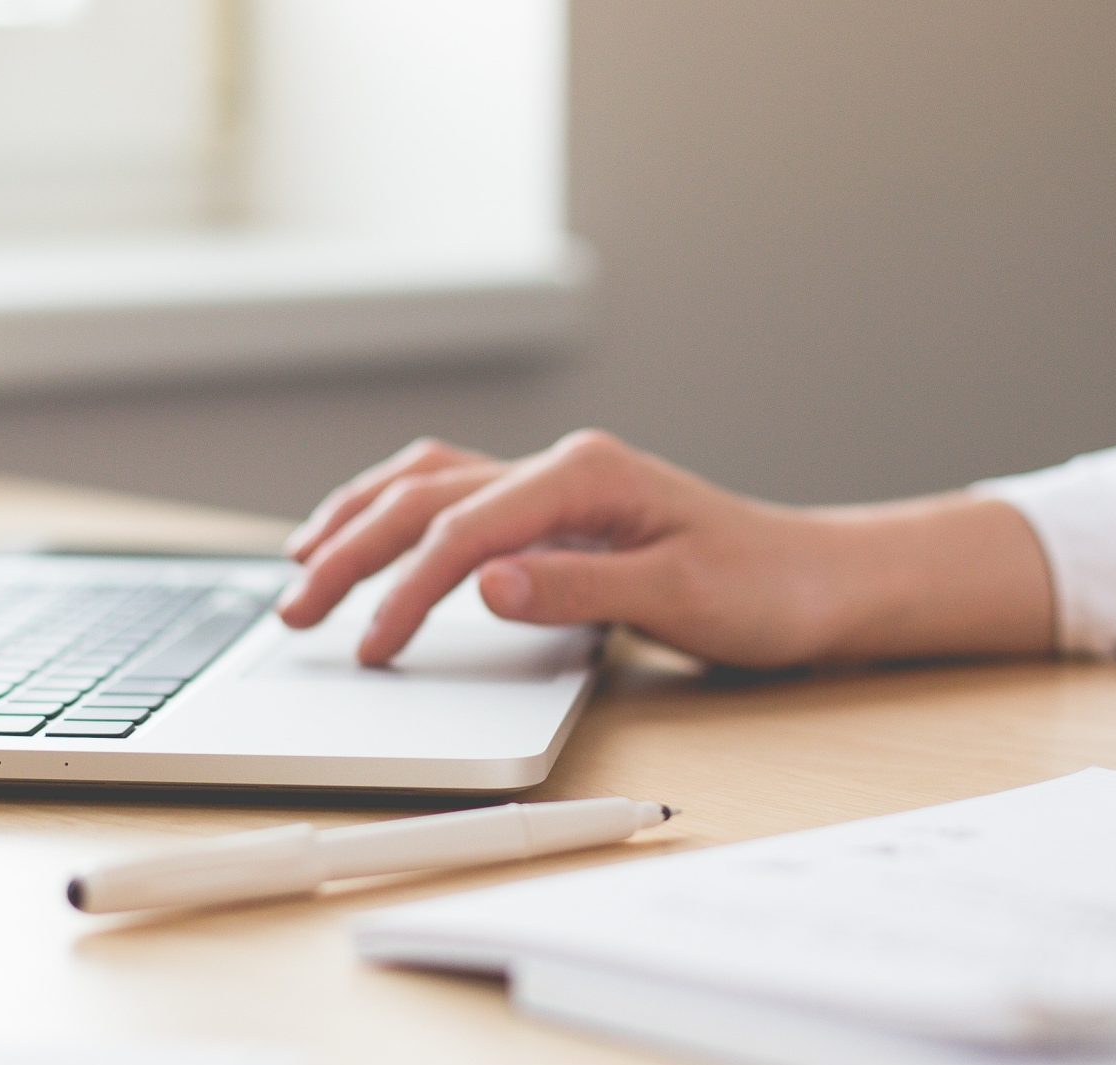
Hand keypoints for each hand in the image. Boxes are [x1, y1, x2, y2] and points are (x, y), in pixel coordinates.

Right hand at [274, 429, 1057, 668]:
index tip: (371, 649)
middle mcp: (561, 467)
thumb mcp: (680, 598)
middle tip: (295, 612)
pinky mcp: (556, 511)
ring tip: (300, 563)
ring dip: (357, 519)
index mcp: (586, 476)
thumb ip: (577, 590)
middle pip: (425, 496)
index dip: (406, 590)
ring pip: (427, 482)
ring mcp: (555, 485)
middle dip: (349, 550)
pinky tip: (370, 537)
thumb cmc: (765, 589)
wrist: (820, 581)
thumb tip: (482, 584)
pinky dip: (397, 515)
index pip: (464, 529)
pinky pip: (453, 496)